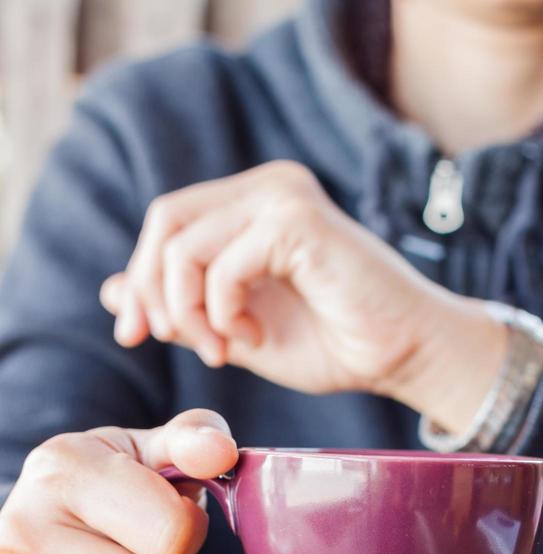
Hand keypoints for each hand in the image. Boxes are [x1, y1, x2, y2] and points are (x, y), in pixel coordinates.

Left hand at [101, 162, 506, 433]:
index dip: (139, 278)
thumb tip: (112, 291)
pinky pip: (222, 265)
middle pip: (165, 221)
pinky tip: (256, 340)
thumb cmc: (337, 344)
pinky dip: (224, 312)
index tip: (134, 333)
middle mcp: (267, 187)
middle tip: (178, 344)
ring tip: (226, 350)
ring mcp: (283, 198)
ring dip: (189, 311)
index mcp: (253, 206)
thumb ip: (183, 309)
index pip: (167, 222)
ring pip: (184, 244)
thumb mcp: (239, 331)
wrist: (406, 355)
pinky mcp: (298, 222)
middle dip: (154, 292)